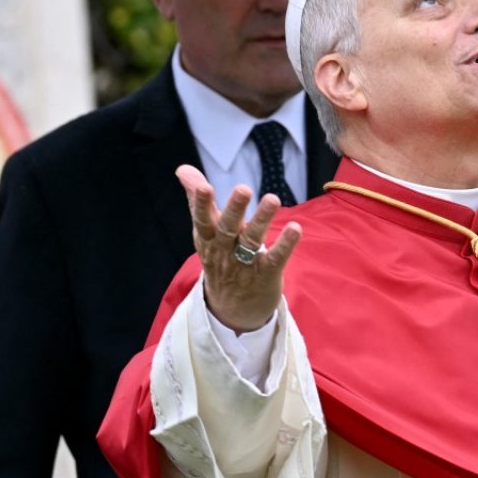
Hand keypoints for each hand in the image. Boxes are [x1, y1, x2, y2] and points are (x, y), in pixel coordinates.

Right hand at [176, 165, 300, 332]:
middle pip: (228, 229)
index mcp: (208, 239)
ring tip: (273, 199)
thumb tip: (183, 169)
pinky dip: (285, 244)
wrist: (231, 309)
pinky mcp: (266, 274)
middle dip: (235, 209)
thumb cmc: (219, 258)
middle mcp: (225, 251)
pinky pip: (275, 258)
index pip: (203, 221)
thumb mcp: (205, 232)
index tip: (204, 186)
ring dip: (262, 220)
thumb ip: (197, 200)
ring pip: (252, 241)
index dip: (201, 205)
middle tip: (243, 189)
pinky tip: (295, 228)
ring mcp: (245, 264)